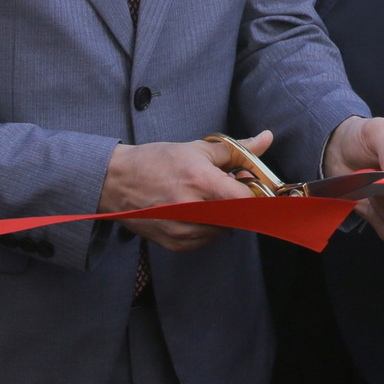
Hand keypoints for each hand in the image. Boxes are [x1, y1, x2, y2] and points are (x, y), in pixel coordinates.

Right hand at [103, 133, 256, 252]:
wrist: (116, 182)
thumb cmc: (156, 162)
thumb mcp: (198, 149)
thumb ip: (236, 149)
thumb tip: (266, 139)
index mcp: (201, 182)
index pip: (246, 200)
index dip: (257, 195)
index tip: (255, 187)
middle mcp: (193, 211)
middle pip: (239, 216)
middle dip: (240, 204)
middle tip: (228, 190)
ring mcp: (184, 232)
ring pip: (225, 229)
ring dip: (224, 216)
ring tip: (207, 198)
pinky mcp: (176, 245)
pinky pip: (207, 239)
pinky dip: (208, 227)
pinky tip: (195, 211)